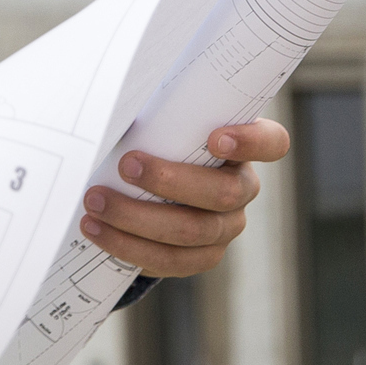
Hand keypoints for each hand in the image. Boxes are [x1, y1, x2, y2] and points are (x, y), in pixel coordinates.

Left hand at [80, 118, 289, 275]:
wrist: (141, 188)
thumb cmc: (153, 143)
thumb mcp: (159, 124)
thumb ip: (154, 116)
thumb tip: (112, 104)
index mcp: (238, 150)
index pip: (271, 142)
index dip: (252, 142)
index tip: (216, 137)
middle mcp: (239, 190)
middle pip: (223, 193)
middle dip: (169, 180)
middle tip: (125, 165)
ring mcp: (224, 227)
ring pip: (192, 231)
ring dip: (136, 217)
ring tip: (95, 202)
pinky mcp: (200, 256)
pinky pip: (170, 260)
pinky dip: (128, 245)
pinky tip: (96, 230)